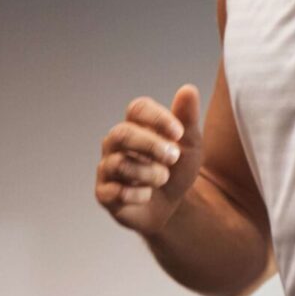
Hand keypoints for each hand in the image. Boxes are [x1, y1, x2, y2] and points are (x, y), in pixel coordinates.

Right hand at [94, 84, 203, 236]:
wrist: (174, 206)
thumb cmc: (177, 169)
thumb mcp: (190, 144)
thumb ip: (187, 118)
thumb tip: (188, 89)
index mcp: (137, 124)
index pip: (138, 108)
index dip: (157, 118)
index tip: (179, 133)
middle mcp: (117, 142)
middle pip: (122, 133)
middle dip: (150, 145)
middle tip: (173, 157)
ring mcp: (108, 167)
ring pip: (119, 164)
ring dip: (149, 174)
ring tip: (162, 179)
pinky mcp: (104, 193)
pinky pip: (114, 192)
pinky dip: (137, 195)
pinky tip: (146, 195)